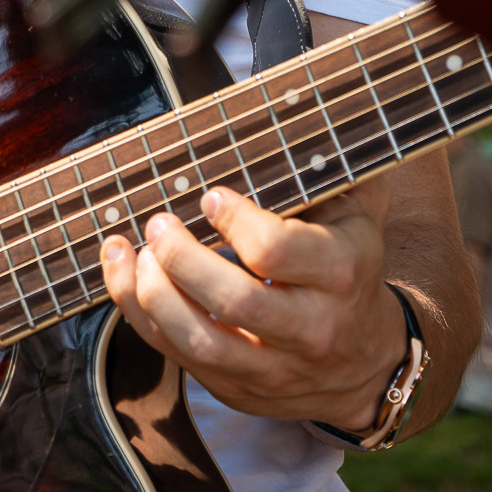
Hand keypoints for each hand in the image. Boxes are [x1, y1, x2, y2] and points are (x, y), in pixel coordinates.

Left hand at [100, 181, 404, 433]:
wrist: (367, 363)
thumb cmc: (349, 263)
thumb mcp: (357, 211)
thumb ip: (332, 165)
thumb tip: (296, 102)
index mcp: (342, 273)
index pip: (276, 253)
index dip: (234, 221)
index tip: (209, 197)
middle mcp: (311, 328)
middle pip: (234, 301)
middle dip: (183, 257)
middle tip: (160, 223)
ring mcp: (274, 368)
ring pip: (200, 342)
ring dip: (153, 293)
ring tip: (137, 249)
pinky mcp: (239, 390)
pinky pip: (178, 358)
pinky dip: (140, 315)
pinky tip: (123, 272)